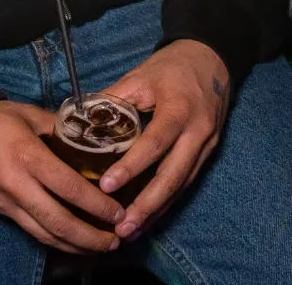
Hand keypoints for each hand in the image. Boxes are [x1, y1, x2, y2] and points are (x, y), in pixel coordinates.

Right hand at [0, 100, 124, 253]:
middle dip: (92, 237)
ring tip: (99, 246)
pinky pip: (31, 230)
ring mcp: (7, 203)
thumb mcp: (25, 114)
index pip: (70, 188)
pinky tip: (71, 240)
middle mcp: (18, 186)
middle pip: (60, 223)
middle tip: (116, 239)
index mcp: (28, 157)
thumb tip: (88, 133)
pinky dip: (54, 239)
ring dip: (75, 245)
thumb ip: (58, 126)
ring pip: (45, 235)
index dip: (98, 205)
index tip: (119, 210)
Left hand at [95, 40, 229, 238]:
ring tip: (131, 231)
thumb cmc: (171, 67)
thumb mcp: (140, 76)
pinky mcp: (208, 153)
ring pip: (181, 185)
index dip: (131, 166)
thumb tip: (79, 120)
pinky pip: (185, 182)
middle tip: (122, 227)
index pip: (154, 143)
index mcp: (179, 109)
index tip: (106, 186)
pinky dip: (167, 201)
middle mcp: (198, 132)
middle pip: (173, 176)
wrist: (212, 59)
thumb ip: (112, 99)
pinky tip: (148, 217)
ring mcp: (206, 145)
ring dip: (156, 211)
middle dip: (147, 205)